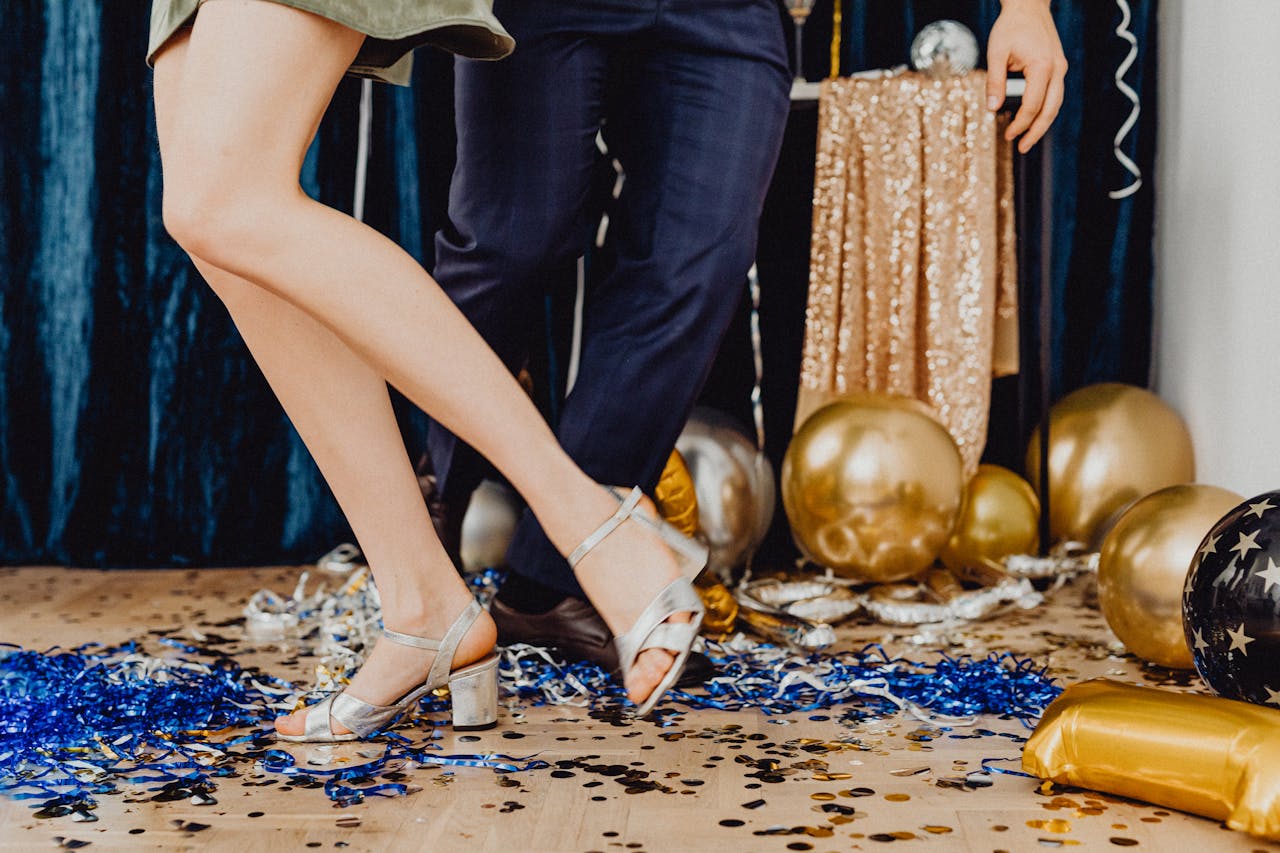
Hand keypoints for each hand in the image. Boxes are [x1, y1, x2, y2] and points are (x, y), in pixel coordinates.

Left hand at [986, 0, 1067, 152]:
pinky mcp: (1058, 67)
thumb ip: (994, 82)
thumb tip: (992, 109)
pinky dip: (1045, 109)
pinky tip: (1033, 119)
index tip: (1008, 135)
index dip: (1020, 124)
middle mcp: (1057, 69)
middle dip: (1036, 131)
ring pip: (1056, 104)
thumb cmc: (1011, 27)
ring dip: (1042, 123)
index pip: (1032, 105)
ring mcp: (1060, 68)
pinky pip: (1055, 94)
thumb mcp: (996, 53)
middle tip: (1023, 148)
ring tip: (1028, 139)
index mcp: (1042, 66)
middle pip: (1050, 109)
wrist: (1028, 6)